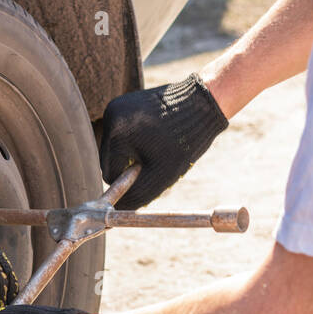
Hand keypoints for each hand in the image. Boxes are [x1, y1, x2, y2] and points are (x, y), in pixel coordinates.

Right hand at [99, 73, 227, 210]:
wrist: (203, 104)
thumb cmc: (184, 142)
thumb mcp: (159, 177)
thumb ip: (135, 197)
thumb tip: (115, 210)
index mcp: (117, 133)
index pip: (109, 174)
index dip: (129, 180)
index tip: (151, 171)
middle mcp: (111, 116)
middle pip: (110, 160)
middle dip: (130, 166)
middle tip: (155, 160)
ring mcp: (117, 107)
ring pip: (116, 148)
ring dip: (133, 154)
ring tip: (157, 146)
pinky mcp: (124, 103)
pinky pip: (122, 134)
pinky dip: (136, 140)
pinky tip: (155, 135)